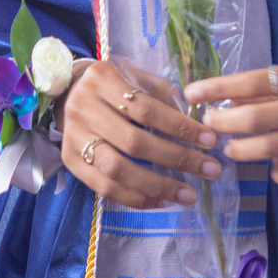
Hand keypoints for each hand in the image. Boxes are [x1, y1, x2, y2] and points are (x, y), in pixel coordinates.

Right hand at [57, 57, 223, 209]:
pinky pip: (104, 187)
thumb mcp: (135, 76)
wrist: (67, 92)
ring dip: (157, 186)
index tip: (210, 141)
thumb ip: (163, 95)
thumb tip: (197, 123)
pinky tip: (160, 201)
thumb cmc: (112, 84)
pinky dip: (134, 198)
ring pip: (117, 170)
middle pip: (134, 142)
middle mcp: (83, 108)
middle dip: (177, 159)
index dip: (180, 127)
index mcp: (101, 80)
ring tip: (188, 195)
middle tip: (209, 170)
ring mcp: (73, 137)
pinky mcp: (69, 161)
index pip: (146, 109)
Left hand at [187, 56, 277, 188]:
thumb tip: (245, 98)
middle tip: (208, 128)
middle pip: (258, 114)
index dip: (220, 87)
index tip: (192, 92)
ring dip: (245, 151)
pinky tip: (276, 170)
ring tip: (233, 152)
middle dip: (224, 124)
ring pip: (274, 146)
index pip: (258, 78)